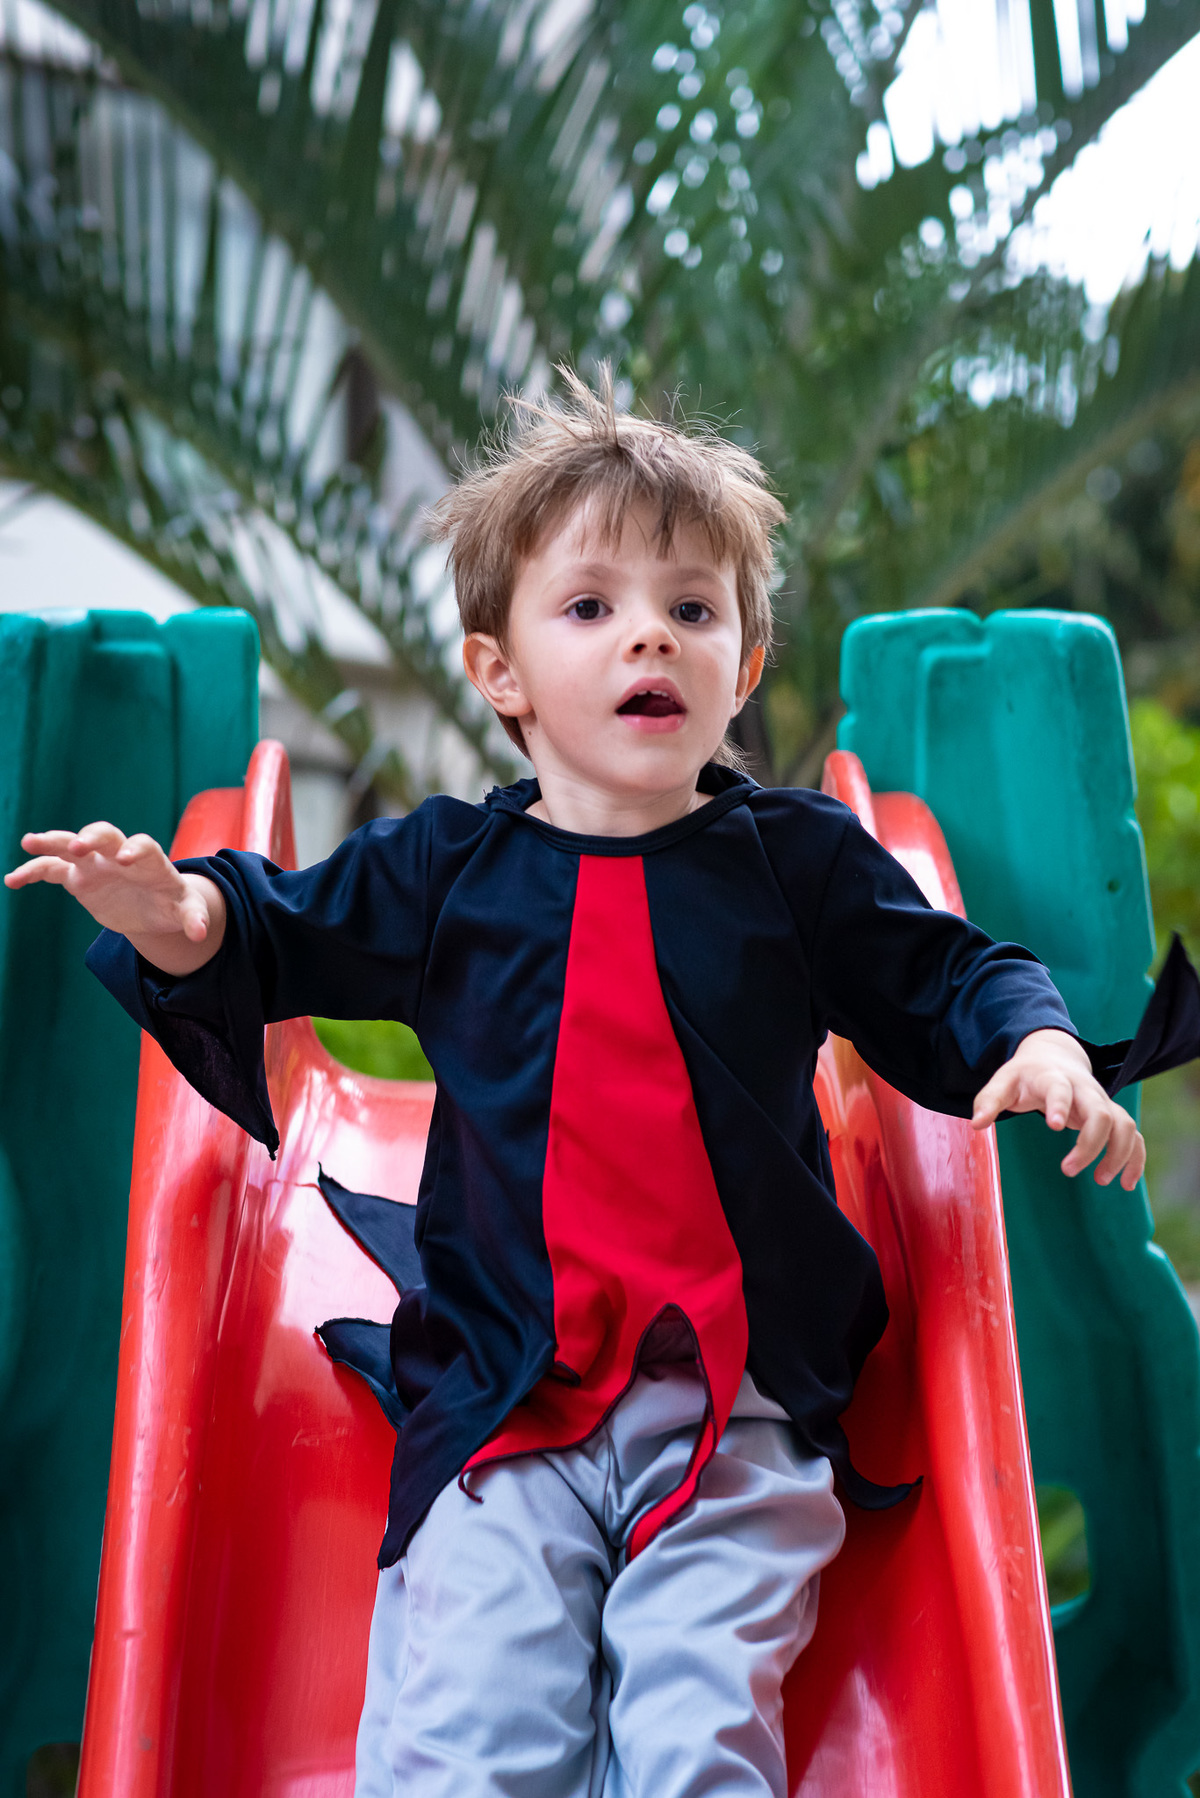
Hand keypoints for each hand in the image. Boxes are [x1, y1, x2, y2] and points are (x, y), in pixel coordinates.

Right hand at [5, 822, 224, 971]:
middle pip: (104, 834)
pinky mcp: (78, 878)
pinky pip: (51, 870)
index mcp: (149, 860)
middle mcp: (118, 854)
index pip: (143, 845)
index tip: (124, 858)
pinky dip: (32, 872)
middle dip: (91, 836)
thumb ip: (194, 917)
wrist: (154, 907)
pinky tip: (12, 881)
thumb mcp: (188, 911)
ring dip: (51, 841)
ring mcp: (95, 864)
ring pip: (71, 845)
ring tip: (28, 842)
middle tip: (78, 846)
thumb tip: (201, 933)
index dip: (135, 849)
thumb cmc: (173, 903)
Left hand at [971, 1027, 1145, 1190]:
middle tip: (1068, 1169)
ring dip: (1118, 1154)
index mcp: (1054, 1078)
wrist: (1053, 1055)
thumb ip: (988, 1101)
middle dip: (1090, 1143)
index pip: (1061, 1089)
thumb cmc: (1025, 1074)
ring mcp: (1101, 1101)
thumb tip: (976, 1124)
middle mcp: (1084, 1089)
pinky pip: (1133, 1135)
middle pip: (1101, 1112)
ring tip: (1100, 1179)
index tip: (1054, 1126)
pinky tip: (1127, 1184)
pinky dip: (1135, 1158)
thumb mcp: (1003, 1082)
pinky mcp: (1112, 1114)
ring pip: (1124, 1124)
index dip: (1060, 1106)